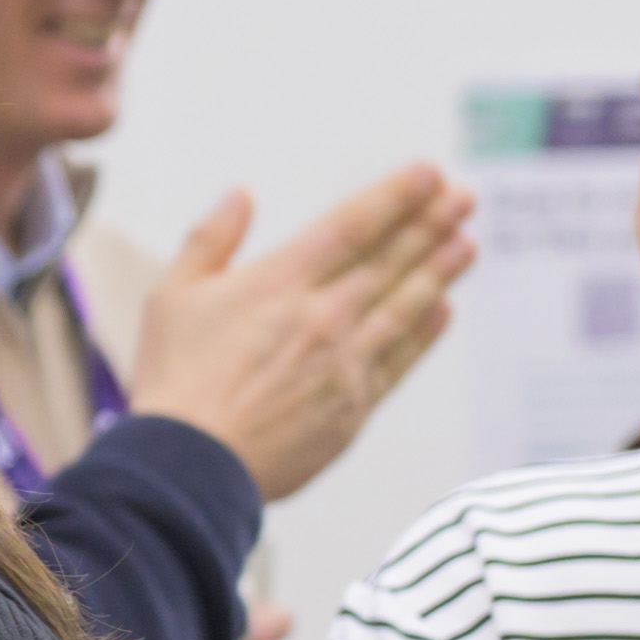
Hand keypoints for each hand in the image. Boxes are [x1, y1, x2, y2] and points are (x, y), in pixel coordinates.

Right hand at [121, 161, 475, 504]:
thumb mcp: (172, 294)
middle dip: (432, 222)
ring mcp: (345, 362)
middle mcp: (324, 315)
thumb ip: (210, 239)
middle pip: (391, 259)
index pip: (353, 225)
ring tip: (467, 243)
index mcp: (280, 282)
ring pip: (405, 304)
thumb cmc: (173, 380)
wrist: (191, 465)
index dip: (395, 195)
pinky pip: (401, 359)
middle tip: (464, 197)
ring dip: (440, 270)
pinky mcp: (353, 407)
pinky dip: (425, 331)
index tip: (428, 173)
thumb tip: (240, 195)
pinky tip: (442, 309)